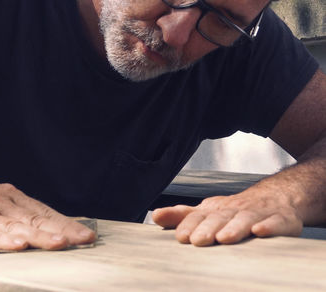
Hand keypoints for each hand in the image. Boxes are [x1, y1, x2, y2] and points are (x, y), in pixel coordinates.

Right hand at [0, 179, 95, 249]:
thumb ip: (17, 213)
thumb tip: (47, 227)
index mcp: (10, 197)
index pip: (43, 212)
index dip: (66, 224)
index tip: (86, 235)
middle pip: (35, 219)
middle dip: (62, 231)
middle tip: (84, 240)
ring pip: (14, 226)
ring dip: (39, 236)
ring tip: (60, 244)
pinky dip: (2, 240)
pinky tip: (17, 245)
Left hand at [151, 190, 302, 245]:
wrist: (276, 197)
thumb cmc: (235, 209)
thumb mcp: (207, 211)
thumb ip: (182, 216)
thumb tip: (155, 216)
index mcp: (216, 209)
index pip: (199, 216)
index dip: (190, 225)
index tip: (180, 237)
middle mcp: (235, 209)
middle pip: (220, 217)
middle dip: (208, 228)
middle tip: (198, 240)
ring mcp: (259, 213)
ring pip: (245, 219)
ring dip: (235, 228)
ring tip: (224, 238)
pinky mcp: (282, 220)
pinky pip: (276, 222)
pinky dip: (269, 227)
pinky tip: (261, 232)